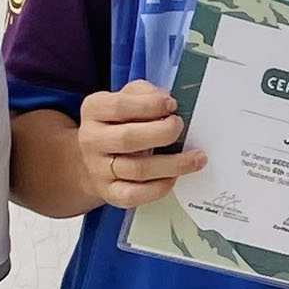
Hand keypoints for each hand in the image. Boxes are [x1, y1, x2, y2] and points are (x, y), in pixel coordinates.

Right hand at [75, 82, 203, 209]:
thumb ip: (146, 93)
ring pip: (138, 170)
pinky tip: (174, 177)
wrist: (95, 157)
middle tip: (180, 127)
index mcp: (94, 110)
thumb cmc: (119, 122)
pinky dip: (159, 187)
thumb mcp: (128, 97)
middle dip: (162, 133)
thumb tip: (166, 101)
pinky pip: (135, 195)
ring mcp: (99, 169)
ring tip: (196, 157)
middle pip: (128, 139)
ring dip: (173, 164)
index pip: (118, 107)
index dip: (149, 105)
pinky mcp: (110, 192)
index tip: (171, 105)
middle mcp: (92, 140)